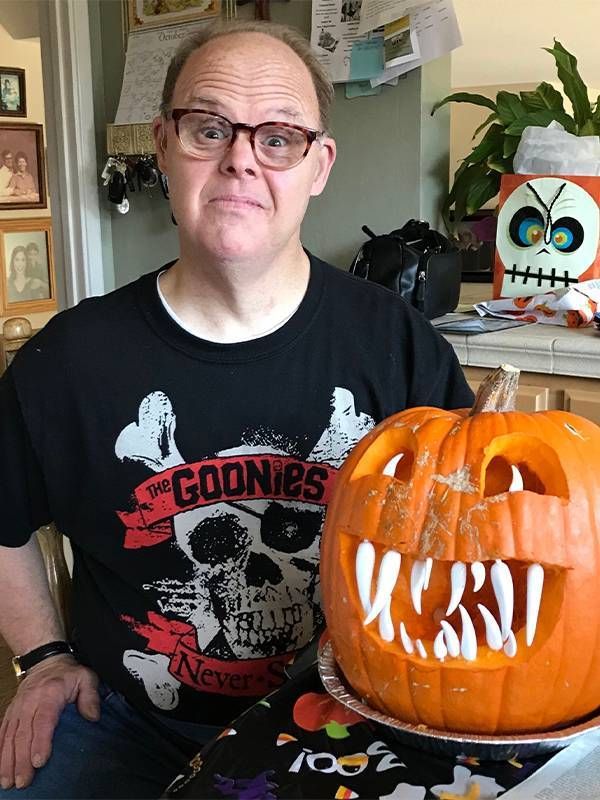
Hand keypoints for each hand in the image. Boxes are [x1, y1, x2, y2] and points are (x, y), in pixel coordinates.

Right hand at [0, 655, 99, 789]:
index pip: (44, 720)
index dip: (40, 742)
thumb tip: (93, 717)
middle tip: (23, 781)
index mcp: (50, 694)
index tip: (39, 762)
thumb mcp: (85, 677)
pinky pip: (2, 732)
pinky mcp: (10, 713)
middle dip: (22, 760)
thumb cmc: (68, 674)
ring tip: (8, 781)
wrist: (45, 661)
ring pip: (10, 736)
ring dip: (7, 760)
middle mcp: (30, 702)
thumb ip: (90, 696)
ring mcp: (17, 708)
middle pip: (24, 733)